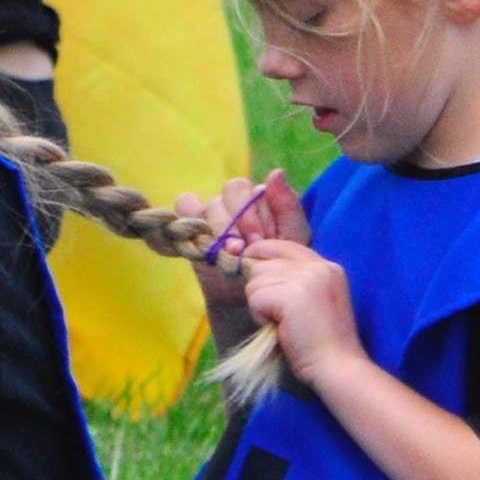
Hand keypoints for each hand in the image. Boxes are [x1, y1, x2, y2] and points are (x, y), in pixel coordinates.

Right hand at [180, 170, 305, 306]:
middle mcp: (237, 207)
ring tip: (229, 255)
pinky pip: (185, 206)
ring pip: (210, 203)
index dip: (252, 212)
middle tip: (244, 250)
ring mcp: (213, 217)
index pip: (250, 189)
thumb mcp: (294, 244)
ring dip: (220, 228)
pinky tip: (202, 239)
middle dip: (238, 221)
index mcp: (262, 204)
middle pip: (230, 190)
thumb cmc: (278, 275)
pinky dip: (189, 216)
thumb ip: (288, 208)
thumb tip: (275, 172)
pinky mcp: (192, 230)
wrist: (252, 308)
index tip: (260, 239)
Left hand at [240, 235, 365, 387]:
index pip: (283, 245)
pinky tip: (280, 328)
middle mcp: (319, 267)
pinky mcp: (291, 294)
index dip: (262, 253)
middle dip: (261, 289)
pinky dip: (259, 315)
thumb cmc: (322, 340)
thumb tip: (255, 263)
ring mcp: (306, 279)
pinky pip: (255, 297)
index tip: (252, 264)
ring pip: (255, 280)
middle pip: (263, 263)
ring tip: (283, 322)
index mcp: (328, 267)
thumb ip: (296, 279)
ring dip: (260, 304)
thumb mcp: (315, 298)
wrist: (337, 365)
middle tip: (280, 314)